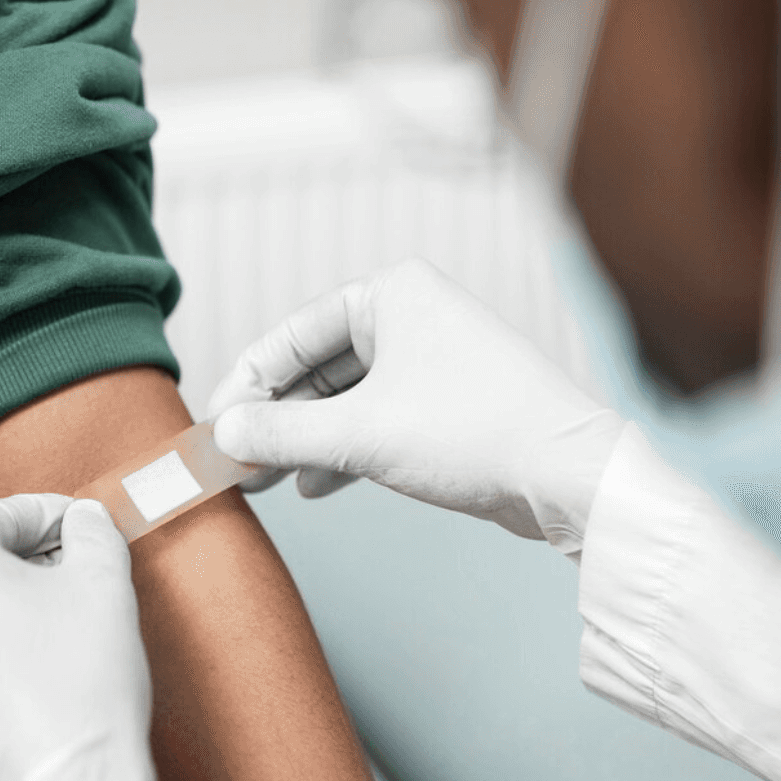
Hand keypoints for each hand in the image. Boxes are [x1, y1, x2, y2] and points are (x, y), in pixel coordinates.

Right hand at [208, 258, 625, 552]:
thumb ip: (282, 434)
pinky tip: (314, 485)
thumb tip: (222, 438)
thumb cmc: (475, 432)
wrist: (567, 476)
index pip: (290, 335)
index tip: (212, 430)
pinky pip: (375, 421)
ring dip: (304, 441)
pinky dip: (342, 451)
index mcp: (391, 294)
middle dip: (273, 419)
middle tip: (231, 462)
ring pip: (344, 399)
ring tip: (264, 482)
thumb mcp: (360, 435)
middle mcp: (411, 316)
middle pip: (315, 367)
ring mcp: (431, 361)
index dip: (244, 385)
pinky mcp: (446, 406)